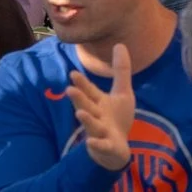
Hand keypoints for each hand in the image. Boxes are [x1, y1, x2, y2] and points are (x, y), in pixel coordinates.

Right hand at [67, 44, 137, 170]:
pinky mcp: (106, 146)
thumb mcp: (122, 92)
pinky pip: (102, 145)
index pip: (89, 91)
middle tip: (69, 90)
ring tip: (79, 113)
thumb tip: (120, 44)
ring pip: (92, 125)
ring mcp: (99, 132)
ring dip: (86, 120)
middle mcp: (96, 116)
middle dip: (79, 99)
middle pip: (87, 106)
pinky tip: (91, 142)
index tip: (73, 74)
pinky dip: (97, 144)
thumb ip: (121, 70)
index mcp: (98, 102)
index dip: (82, 84)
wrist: (118, 148)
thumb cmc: (116, 118)